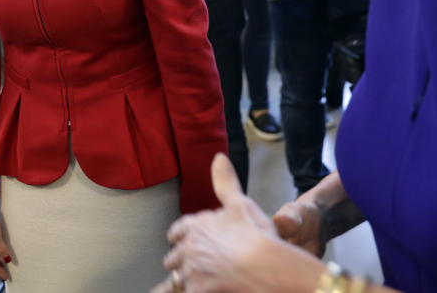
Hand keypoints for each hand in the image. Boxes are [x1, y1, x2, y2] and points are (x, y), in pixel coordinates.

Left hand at [152, 154, 322, 292]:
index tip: (177, 239)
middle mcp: (188, 248)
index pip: (178, 230)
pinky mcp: (196, 292)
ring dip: (175, 281)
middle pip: (173, 257)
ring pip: (173, 279)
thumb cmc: (256, 236)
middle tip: (184, 264)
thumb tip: (218, 158)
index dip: (179, 236)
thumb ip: (225, 183)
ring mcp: (191, 272)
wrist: (263, 267)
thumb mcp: (241, 204)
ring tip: (172, 285)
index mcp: (197, 225)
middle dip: (179, 260)